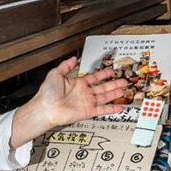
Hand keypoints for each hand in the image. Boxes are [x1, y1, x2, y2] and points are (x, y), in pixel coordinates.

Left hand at [10, 56, 126, 146]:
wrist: (46, 108)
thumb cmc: (47, 93)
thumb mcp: (56, 74)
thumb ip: (66, 65)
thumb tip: (73, 58)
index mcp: (77, 84)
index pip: (94, 78)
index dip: (103, 74)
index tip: (111, 71)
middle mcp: (84, 93)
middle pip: (102, 87)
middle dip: (113, 84)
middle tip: (123, 81)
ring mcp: (87, 103)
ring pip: (105, 97)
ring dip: (114, 94)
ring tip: (124, 90)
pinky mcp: (88, 112)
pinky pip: (102, 110)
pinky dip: (111, 109)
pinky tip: (119, 107)